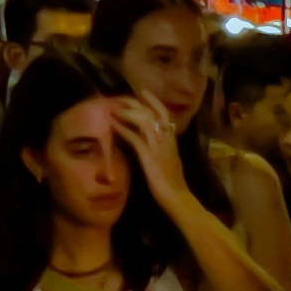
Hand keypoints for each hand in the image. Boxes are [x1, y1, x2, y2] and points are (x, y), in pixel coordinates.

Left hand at [111, 98, 197, 217]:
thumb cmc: (173, 183)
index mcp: (172, 140)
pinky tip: (113, 125)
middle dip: (136, 103)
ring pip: (143, 121)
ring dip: (127, 113)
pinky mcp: (148, 156)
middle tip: (121, 98)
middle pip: (151, 113)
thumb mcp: (171, 159)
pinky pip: (134, 138)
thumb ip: (164, 147)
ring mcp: (157, 147)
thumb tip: (155, 141)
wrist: (177, 198)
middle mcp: (165, 139)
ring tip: (114, 109)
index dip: (153, 101)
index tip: (143, 92)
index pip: (164, 114)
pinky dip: (123, 129)